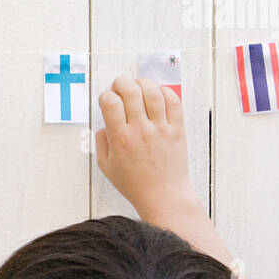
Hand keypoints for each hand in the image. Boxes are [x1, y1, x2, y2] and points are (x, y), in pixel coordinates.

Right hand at [95, 76, 254, 278]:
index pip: (110, 102)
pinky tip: (158, 94)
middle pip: (130, 91)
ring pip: (152, 92)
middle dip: (121, 82)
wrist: (163, 195)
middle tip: (120, 86)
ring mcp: (160, 129)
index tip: (106, 100)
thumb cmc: (135, 184)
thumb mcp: (106, 167)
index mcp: (121, 139)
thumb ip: (101, 143)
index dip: (105, 96)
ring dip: (142, 83)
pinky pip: (174, 102)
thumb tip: (103, 126)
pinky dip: (165, 92)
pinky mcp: (177, 130)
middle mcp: (140, 130)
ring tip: (138, 86)